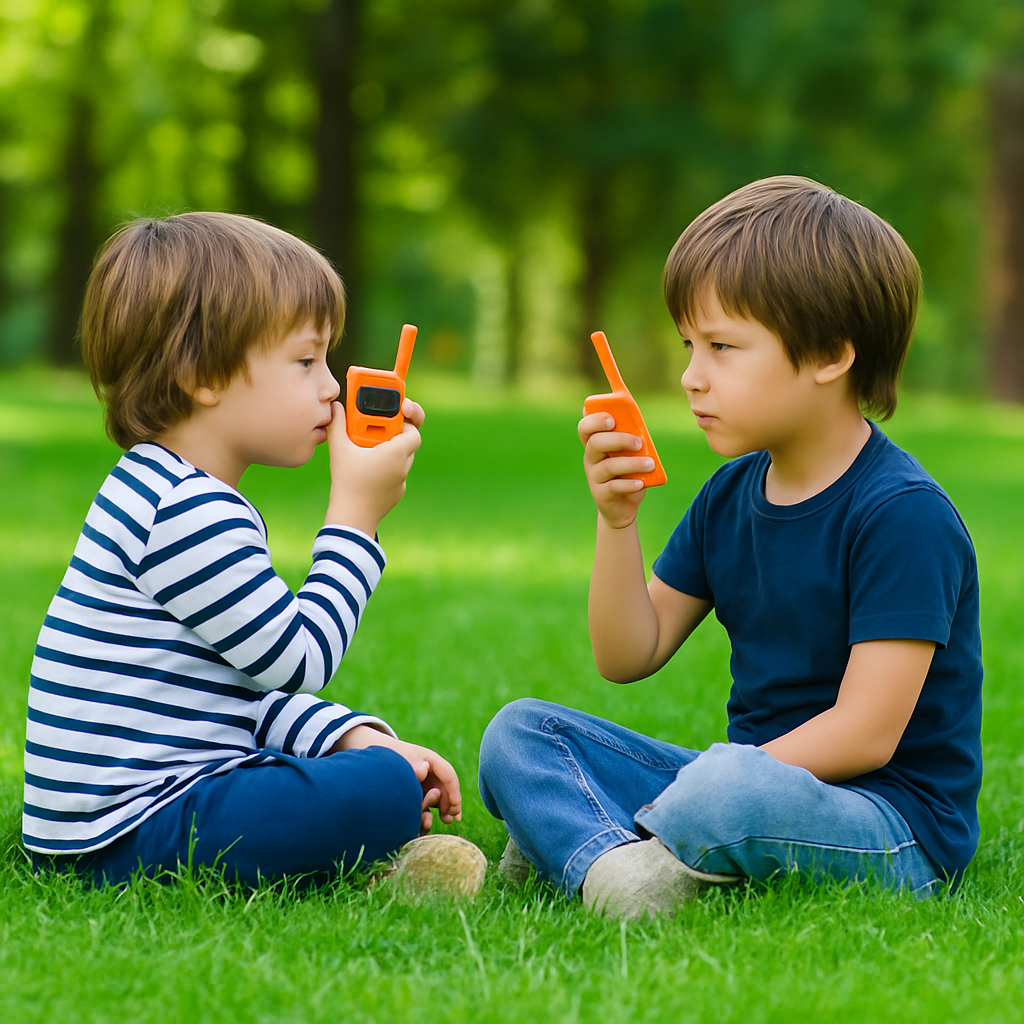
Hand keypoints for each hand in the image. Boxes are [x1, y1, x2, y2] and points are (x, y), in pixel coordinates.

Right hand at [324, 398, 424, 534]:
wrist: (352, 518)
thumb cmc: (348, 482)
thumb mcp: (339, 449)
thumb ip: (337, 424)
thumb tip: (336, 407)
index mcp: (396, 452)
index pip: (414, 431)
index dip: (407, 421)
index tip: (394, 415)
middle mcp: (403, 466)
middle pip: (408, 443)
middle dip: (394, 434)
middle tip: (377, 429)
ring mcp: (401, 482)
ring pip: (402, 459)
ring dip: (390, 451)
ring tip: (369, 447)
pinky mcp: (396, 494)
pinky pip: (395, 474)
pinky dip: (386, 468)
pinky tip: (368, 468)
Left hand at [333, 725, 461, 833]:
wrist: (368, 756)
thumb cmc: (386, 757)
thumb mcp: (399, 759)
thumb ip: (411, 765)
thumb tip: (424, 769)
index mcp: (429, 760)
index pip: (447, 774)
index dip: (454, 791)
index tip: (455, 807)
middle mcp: (429, 771)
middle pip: (446, 788)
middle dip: (451, 803)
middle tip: (451, 819)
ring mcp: (422, 782)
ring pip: (438, 797)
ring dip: (443, 809)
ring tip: (444, 821)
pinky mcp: (414, 792)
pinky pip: (426, 803)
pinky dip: (430, 812)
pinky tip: (428, 821)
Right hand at [578, 410, 653, 529]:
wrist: (624, 507)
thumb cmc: (628, 473)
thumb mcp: (630, 455)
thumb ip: (632, 439)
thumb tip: (640, 428)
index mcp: (595, 444)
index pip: (585, 428)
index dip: (595, 421)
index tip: (612, 419)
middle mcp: (590, 459)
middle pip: (595, 443)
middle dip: (618, 439)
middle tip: (638, 442)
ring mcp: (594, 477)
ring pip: (608, 466)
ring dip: (631, 463)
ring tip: (650, 464)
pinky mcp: (601, 495)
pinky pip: (614, 487)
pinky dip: (629, 484)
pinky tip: (640, 483)